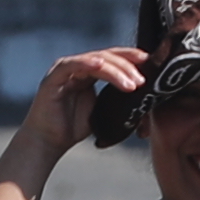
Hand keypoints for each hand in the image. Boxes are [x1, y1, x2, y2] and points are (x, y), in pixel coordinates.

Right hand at [16, 43, 142, 160]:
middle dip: (128, 66)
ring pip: (95, 60)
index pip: (114, 60)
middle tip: (143, 79)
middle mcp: (77, 67)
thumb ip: (116, 99)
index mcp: (88, 73)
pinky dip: (88, 63)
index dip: (132, 60)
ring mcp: (64, 70)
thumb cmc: (72, 128)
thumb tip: (144, 96)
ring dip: (115, 70)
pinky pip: (73, 65)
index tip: (151, 64)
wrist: (47, 143)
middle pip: (107, 57)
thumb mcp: (102, 111)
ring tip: (131, 84)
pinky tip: (102, 65)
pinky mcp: (53, 77)